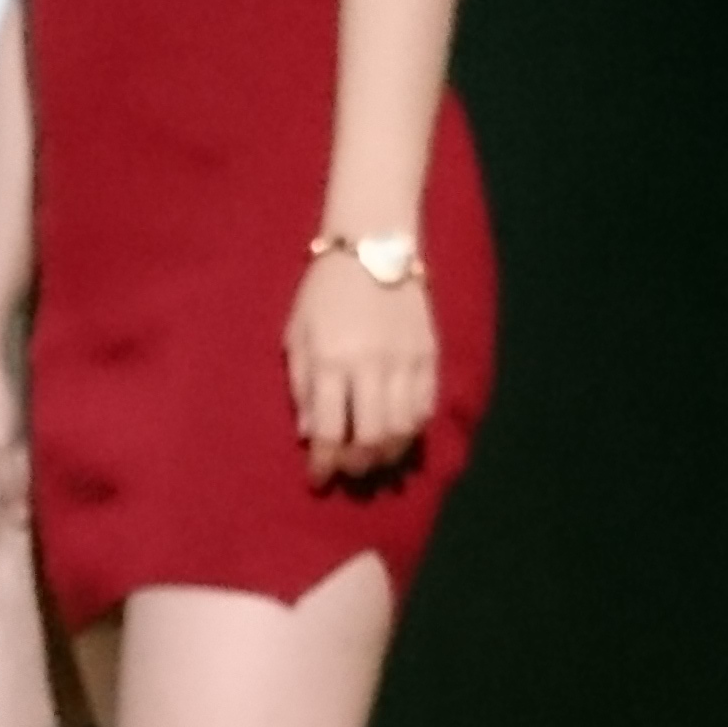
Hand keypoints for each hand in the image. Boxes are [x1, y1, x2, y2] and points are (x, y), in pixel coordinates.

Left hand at [284, 253, 438, 484]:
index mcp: (332, 359)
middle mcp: (371, 364)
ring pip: (404, 428)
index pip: (330, 430)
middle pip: (372, 438)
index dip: (323, 465)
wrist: (373, 246)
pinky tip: (399, 433)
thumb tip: (309, 435)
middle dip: (358, 465)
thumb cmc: (324, 291)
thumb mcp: (298, 334)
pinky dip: (412, 429)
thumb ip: (302, 386)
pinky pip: (426, 406)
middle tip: (348, 470)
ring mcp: (405, 360)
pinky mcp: (429, 354)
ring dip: (388, 453)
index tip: (317, 480)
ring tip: (374, 458)